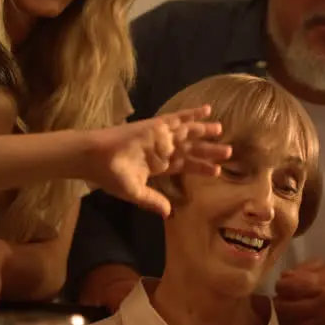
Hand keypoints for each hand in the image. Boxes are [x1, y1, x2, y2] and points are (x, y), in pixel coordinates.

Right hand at [79, 106, 231, 216]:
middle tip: (230, 151)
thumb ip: (152, 201)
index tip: (218, 171)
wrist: (94, 158)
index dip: (202, 168)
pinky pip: (176, 118)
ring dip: (204, 131)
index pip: (186, 166)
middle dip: (209, 150)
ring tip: (221, 130)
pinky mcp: (155, 125)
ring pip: (188, 133)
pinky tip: (206, 110)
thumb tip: (169, 214)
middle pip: (192, 149)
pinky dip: (191, 114)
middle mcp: (163, 150)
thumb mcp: (135, 192)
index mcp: (159, 165)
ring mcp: (160, 136)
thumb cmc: (111, 176)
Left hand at [272, 260, 324, 324]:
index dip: (281, 285)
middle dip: (278, 303)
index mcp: (321, 284)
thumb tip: (284, 276)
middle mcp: (320, 305)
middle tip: (281, 300)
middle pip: (284, 308)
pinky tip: (293, 324)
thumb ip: (305, 268)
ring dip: (282, 318)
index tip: (283, 285)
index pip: (287, 287)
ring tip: (286, 312)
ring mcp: (321, 324)